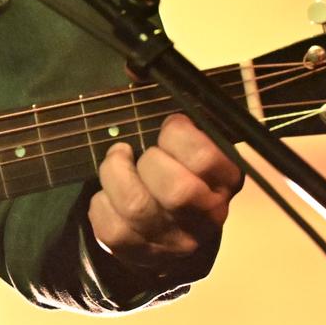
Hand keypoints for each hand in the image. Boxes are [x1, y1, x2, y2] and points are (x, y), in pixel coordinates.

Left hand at [87, 113, 242, 275]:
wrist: (171, 228)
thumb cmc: (179, 168)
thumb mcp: (189, 140)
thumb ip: (171, 109)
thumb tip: (132, 69)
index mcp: (225, 181)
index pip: (204, 157)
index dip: (177, 134)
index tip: (169, 128)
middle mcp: (206, 216)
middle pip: (176, 190)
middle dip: (149, 161)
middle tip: (142, 154)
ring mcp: (173, 240)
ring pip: (136, 206)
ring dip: (116, 174)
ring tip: (118, 162)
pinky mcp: (140, 255)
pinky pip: (111, 228)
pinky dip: (100, 203)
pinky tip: (109, 195)